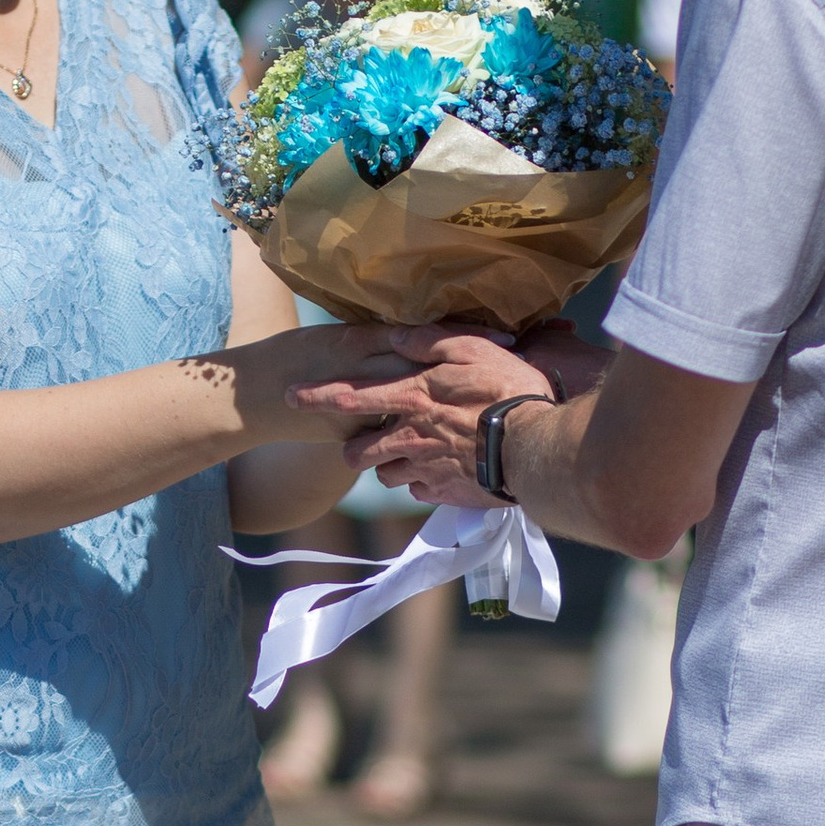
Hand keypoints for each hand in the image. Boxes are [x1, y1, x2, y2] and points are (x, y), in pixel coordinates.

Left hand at [292, 325, 562, 503]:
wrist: (534, 449)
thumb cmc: (506, 392)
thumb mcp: (471, 349)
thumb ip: (429, 341)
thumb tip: (397, 332)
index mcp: (410, 398)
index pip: (350, 397)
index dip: (316, 397)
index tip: (290, 396)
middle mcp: (408, 437)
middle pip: (359, 451)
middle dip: (353, 448)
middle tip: (360, 443)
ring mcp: (425, 469)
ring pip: (386, 475)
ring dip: (389, 466)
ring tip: (407, 455)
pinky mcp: (445, 494)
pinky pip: (418, 492)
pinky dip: (422, 484)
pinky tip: (437, 473)